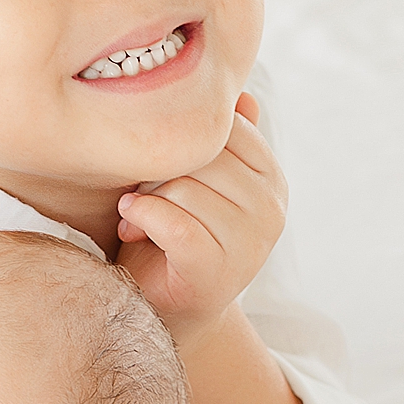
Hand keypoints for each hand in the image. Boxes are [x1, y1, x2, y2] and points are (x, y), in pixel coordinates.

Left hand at [112, 91, 285, 351]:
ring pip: (184, 187)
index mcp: (270, 177)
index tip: (158, 169)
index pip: (222, 128)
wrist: (163, 308)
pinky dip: (142, 220)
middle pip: (200, 154)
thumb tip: (243, 95)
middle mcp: (272, 207)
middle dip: (156, 172)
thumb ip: (220, 143)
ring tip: (136, 220)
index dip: (178, 143)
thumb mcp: (193, 180)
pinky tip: (131, 229)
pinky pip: (176, 223)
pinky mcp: (218, 271)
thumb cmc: (170, 235)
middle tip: (138, 197)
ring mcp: (252, 242)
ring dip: (144, 201)